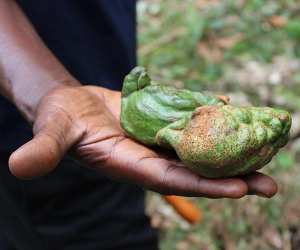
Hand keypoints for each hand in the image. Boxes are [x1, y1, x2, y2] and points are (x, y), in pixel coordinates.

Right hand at [9, 85, 276, 197]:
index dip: (203, 185)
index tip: (240, 190)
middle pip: (194, 170)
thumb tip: (18, 165)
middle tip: (270, 184)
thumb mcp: (51, 132)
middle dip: (231, 177)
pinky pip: (191, 124)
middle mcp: (149, 157)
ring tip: (267, 150)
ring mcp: (157, 140)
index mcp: (128, 164)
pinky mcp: (159, 122)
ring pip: (198, 148)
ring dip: (230, 150)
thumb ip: (43, 150)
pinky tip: (238, 117)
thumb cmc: (60, 120)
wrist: (70, 105)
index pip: (170, 180)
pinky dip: (214, 122)